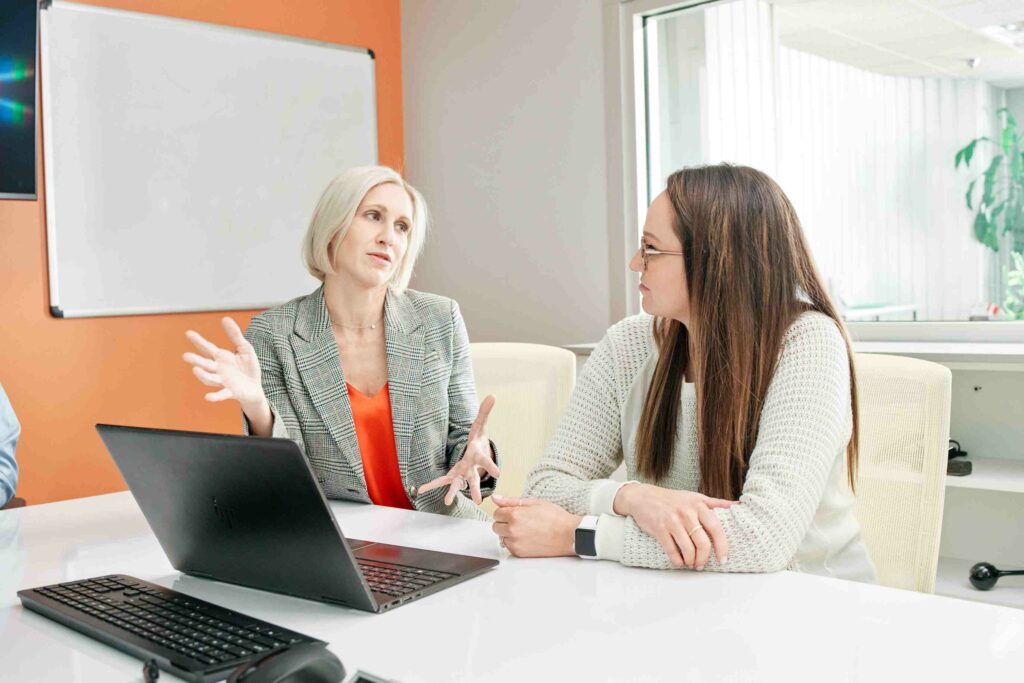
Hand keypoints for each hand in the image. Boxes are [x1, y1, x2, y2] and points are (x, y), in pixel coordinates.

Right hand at [183, 317, 267, 419]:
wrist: (255, 387)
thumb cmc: (247, 367)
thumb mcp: (244, 348)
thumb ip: (235, 335)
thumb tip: (225, 318)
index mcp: (220, 358)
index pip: (207, 348)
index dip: (198, 341)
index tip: (188, 333)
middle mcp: (218, 370)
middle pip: (205, 364)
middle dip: (196, 360)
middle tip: (185, 356)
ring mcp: (223, 381)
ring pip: (210, 378)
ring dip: (202, 375)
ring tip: (195, 370)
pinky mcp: (231, 392)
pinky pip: (221, 394)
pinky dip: (215, 396)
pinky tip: (208, 397)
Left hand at [417, 395, 499, 504]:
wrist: (478, 454)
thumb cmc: (479, 440)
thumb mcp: (481, 425)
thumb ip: (485, 411)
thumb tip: (493, 395)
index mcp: (478, 456)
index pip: (486, 460)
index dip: (491, 466)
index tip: (498, 473)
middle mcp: (471, 468)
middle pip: (474, 479)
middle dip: (475, 489)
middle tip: (478, 500)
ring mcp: (462, 473)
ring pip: (458, 484)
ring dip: (453, 493)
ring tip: (447, 503)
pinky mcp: (453, 475)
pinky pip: (441, 480)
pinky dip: (431, 485)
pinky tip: (420, 490)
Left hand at [491, 496, 580, 557]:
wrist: (568, 535)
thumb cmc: (555, 518)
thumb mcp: (534, 503)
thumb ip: (511, 501)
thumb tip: (496, 498)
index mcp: (515, 515)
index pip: (496, 513)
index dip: (505, 511)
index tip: (514, 512)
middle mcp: (512, 530)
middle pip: (496, 526)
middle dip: (504, 522)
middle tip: (520, 521)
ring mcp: (515, 543)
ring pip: (501, 537)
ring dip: (508, 533)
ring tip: (525, 530)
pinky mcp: (519, 553)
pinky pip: (509, 546)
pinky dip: (514, 543)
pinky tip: (527, 538)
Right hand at [614, 483, 735, 569]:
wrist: (643, 497)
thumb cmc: (673, 499)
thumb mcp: (695, 497)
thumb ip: (716, 503)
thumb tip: (739, 505)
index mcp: (699, 505)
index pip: (716, 528)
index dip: (722, 546)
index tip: (724, 559)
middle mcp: (687, 512)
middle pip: (703, 543)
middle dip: (704, 558)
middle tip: (703, 564)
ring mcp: (672, 521)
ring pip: (688, 550)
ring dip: (691, 561)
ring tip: (691, 563)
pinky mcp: (659, 529)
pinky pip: (672, 552)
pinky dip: (678, 561)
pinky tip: (679, 562)